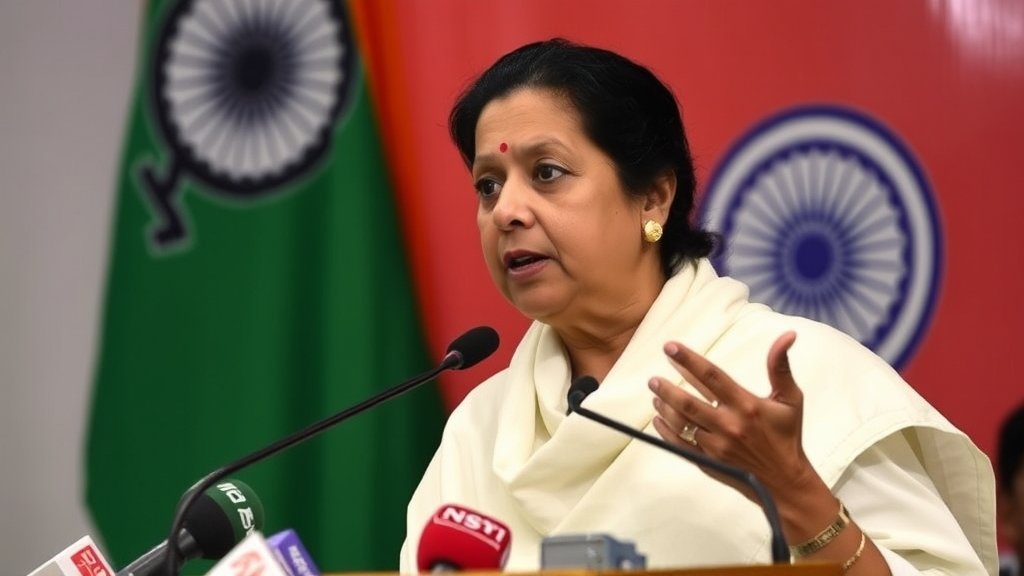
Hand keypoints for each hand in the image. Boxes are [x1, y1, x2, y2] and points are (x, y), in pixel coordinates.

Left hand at [649, 331, 819, 502]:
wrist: (785, 481)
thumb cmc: (787, 436)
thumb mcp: (790, 398)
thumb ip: (780, 366)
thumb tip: (787, 335)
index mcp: (746, 405)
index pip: (712, 376)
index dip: (689, 360)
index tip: (670, 348)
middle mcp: (729, 425)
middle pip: (689, 402)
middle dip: (667, 388)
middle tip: (653, 379)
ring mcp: (716, 445)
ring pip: (682, 423)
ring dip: (665, 407)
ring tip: (655, 394)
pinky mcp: (709, 461)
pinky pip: (681, 445)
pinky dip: (666, 431)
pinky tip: (658, 419)